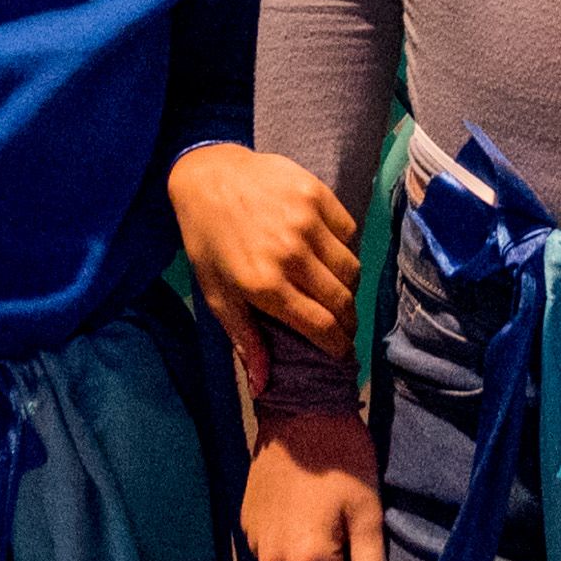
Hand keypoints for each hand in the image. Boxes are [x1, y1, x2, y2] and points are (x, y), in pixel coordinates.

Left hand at [170, 142, 361, 391]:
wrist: (209, 176)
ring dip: (348, 287)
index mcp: (265, 285)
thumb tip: (262, 384)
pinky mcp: (319, 195)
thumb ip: (244, 337)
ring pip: (351, 268)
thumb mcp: (217, 294)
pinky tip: (330, 255)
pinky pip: (349, 233)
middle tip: (343, 327)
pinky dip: (345, 250)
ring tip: (336, 292)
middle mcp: (292, 255)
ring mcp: (308, 222)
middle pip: (342, 301)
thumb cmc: (209, 240)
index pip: (321, 326)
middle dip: (348, 322)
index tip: (342, 353)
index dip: (338, 345)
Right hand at [245, 408, 388, 560]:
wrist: (298, 410)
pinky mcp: (246, 527)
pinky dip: (294, 542)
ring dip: (316, 559)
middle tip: (349, 525)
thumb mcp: (368, 513)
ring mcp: (255, 546)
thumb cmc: (342, 457)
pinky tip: (305, 507)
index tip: (365, 546)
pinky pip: (278, 554)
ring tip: (327, 514)